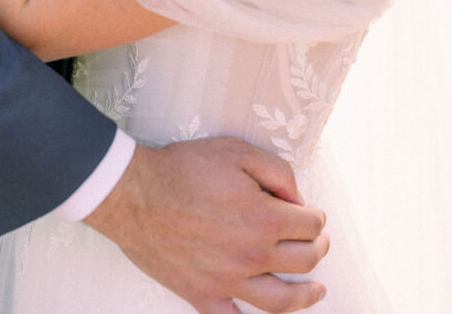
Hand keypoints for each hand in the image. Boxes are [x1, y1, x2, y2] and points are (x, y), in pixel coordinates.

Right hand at [86, 138, 328, 313]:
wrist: (134, 193)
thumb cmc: (183, 168)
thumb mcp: (236, 151)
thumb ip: (277, 172)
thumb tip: (298, 199)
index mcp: (264, 218)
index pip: (310, 224)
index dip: (316, 216)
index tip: (313, 213)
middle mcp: (252, 255)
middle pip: (304, 260)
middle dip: (317, 247)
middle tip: (317, 240)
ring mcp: (229, 281)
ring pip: (282, 300)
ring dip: (306, 295)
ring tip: (317, 290)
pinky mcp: (203, 295)